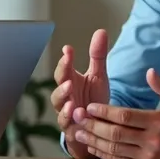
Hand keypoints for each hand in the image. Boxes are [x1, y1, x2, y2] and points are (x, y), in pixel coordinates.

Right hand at [51, 29, 109, 158]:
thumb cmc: (93, 100)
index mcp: (71, 81)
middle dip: (62, 78)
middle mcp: (66, 96)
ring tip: (71, 95)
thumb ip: (97, 56)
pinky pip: (66, 123)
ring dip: (64, 98)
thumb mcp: (98, 76)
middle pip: (58, 84)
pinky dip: (69, 118)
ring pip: (59, 104)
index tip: (69, 50)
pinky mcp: (71, 127)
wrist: (96, 127)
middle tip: (68, 71)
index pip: (65, 68)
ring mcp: (66, 111)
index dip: (65, 60)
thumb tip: (101, 31)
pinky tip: (76, 113)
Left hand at [72, 68, 159, 158]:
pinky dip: (102, 153)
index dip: (105, 112)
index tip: (90, 106)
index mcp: (158, 122)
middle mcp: (151, 141)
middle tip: (79, 118)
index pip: (125, 116)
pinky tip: (91, 145)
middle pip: (116, 133)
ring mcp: (146, 157)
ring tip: (79, 131)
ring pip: (114, 148)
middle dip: (94, 125)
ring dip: (94, 140)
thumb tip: (149, 71)